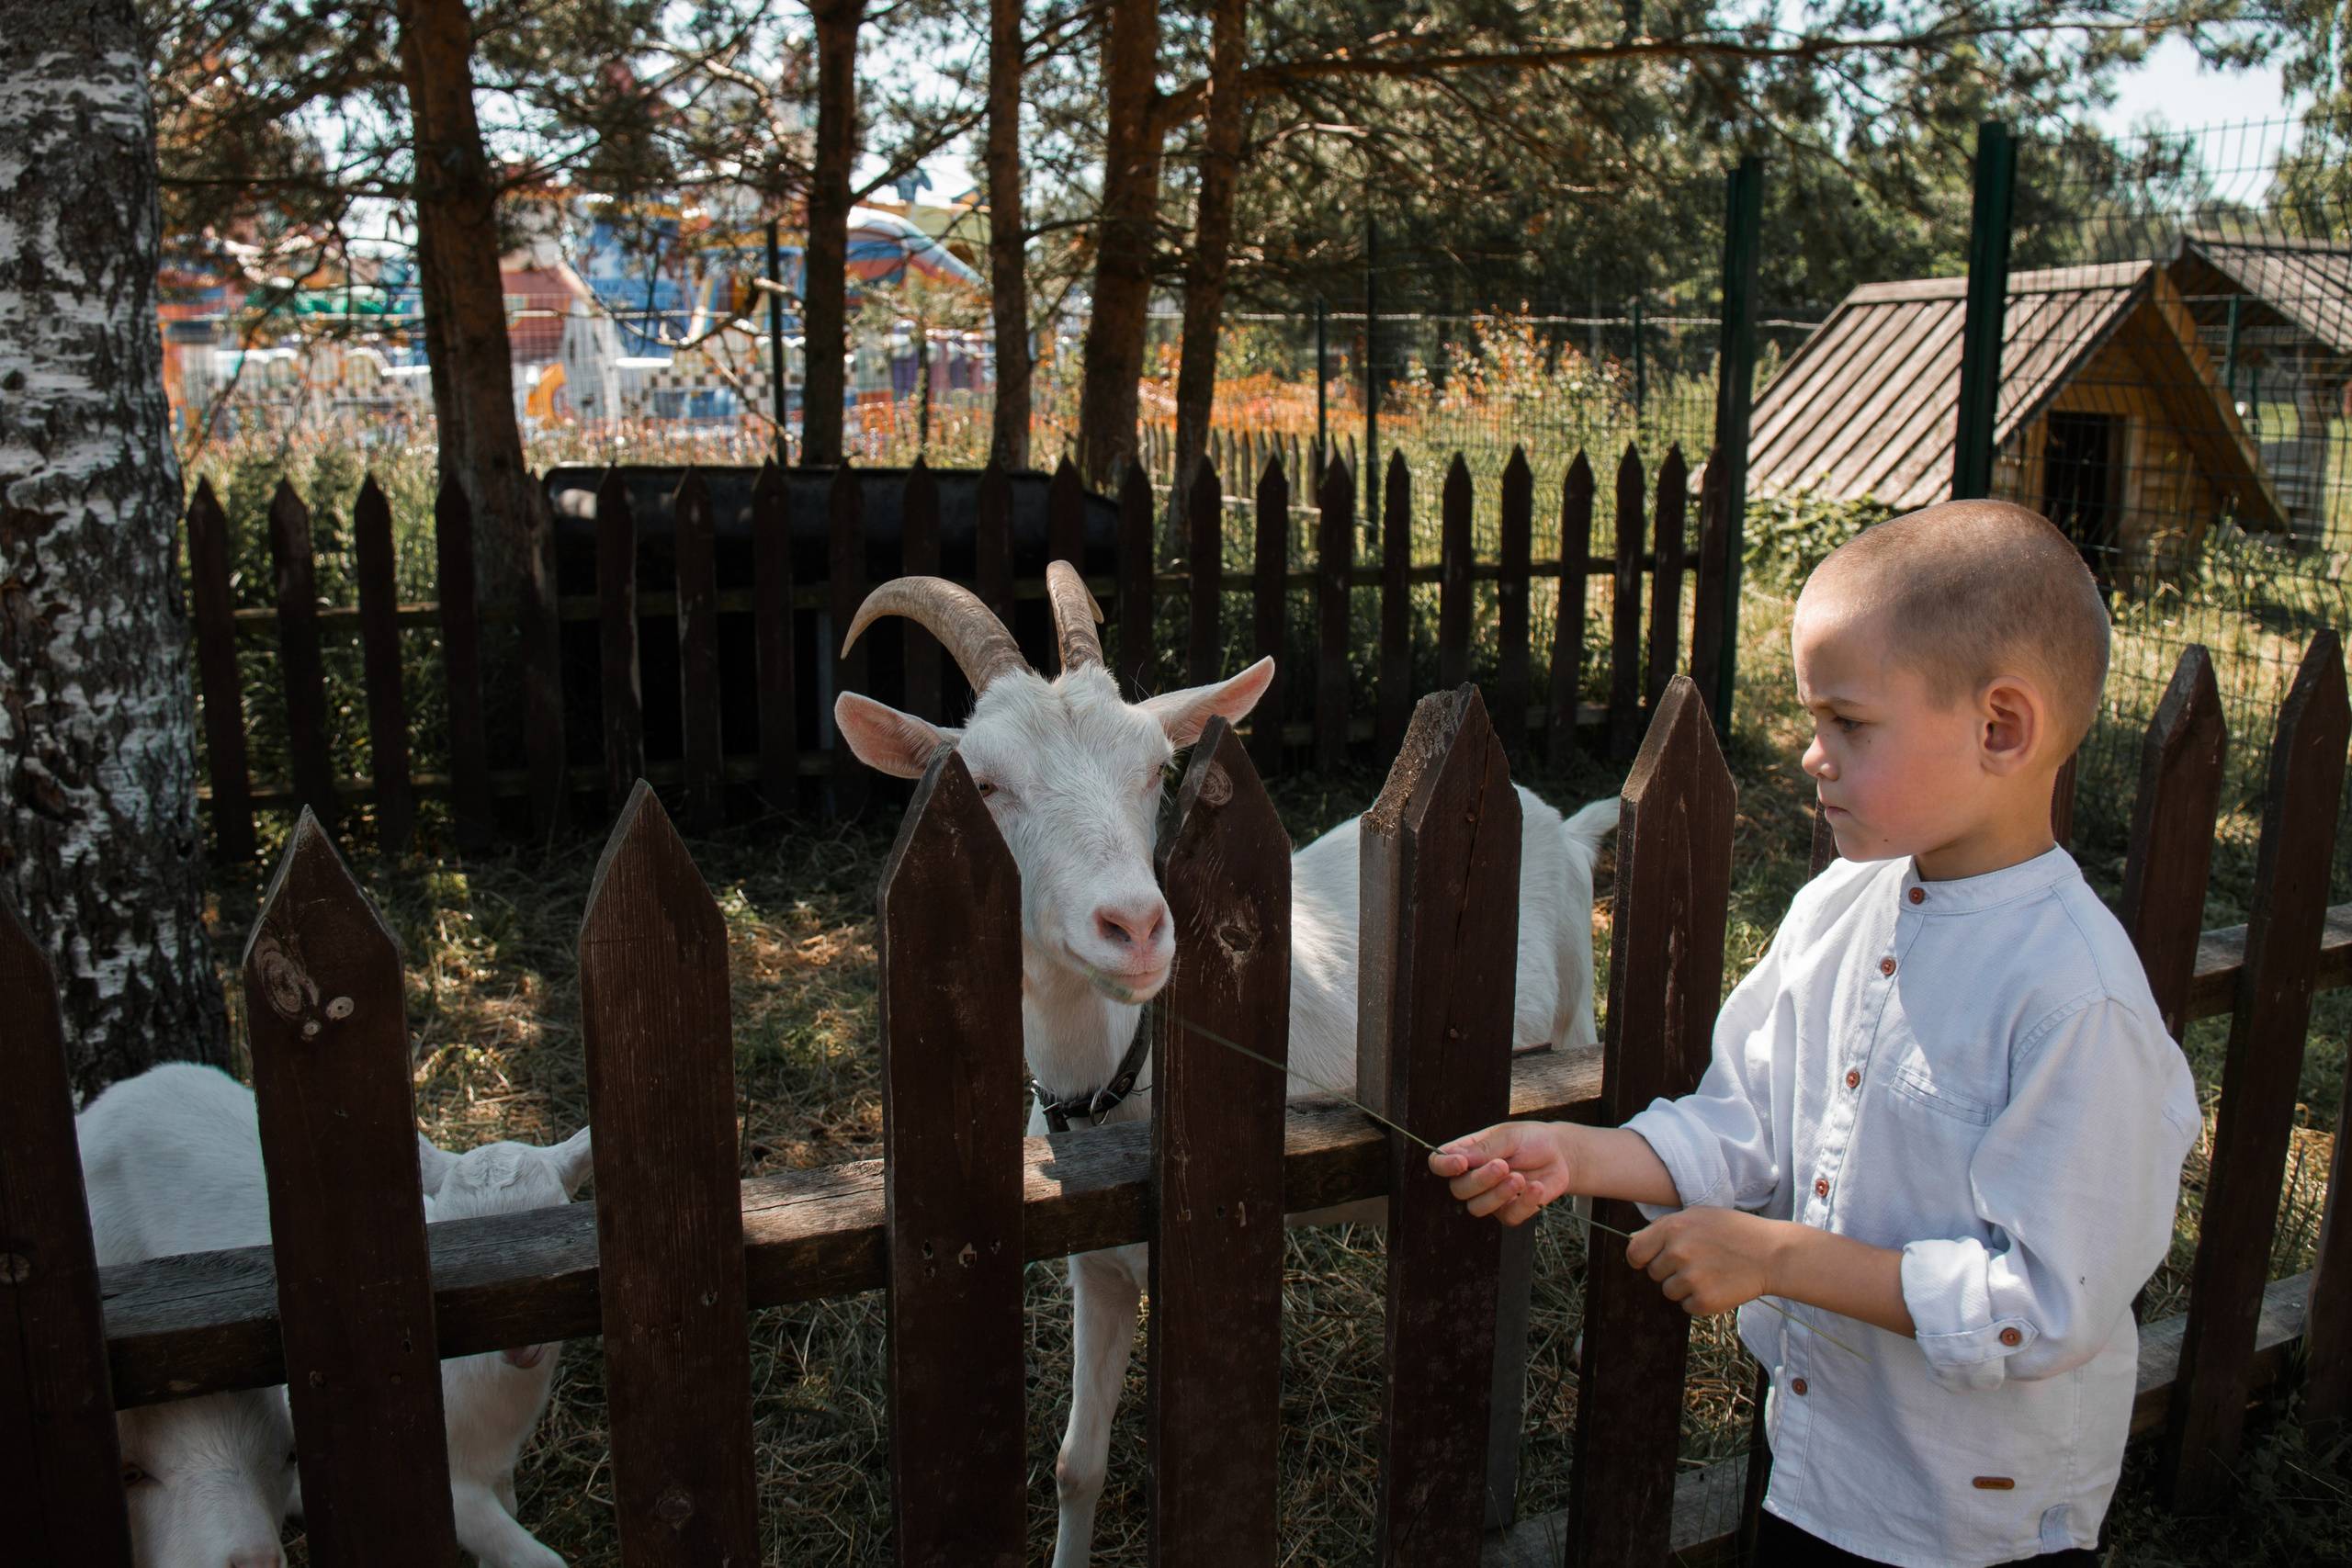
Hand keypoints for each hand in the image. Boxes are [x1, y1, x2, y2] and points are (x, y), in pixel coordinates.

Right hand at [1426, 1122, 1573, 1224]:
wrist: (1560, 1155)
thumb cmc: (1530, 1140)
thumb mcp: (1509, 1136)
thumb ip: (1485, 1148)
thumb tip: (1458, 1156)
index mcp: (1467, 1154)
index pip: (1439, 1164)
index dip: (1443, 1166)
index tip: (1461, 1163)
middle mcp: (1473, 1178)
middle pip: (1459, 1189)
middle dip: (1480, 1180)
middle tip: (1503, 1165)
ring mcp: (1491, 1197)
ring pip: (1477, 1208)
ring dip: (1498, 1194)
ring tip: (1520, 1178)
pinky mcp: (1510, 1211)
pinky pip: (1508, 1217)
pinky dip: (1524, 1203)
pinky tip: (1537, 1187)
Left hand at [1624, 1206, 1784, 1316]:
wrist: (1771, 1254)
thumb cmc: (1735, 1231)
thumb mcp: (1698, 1216)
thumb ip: (1666, 1228)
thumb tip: (1634, 1241)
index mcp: (1672, 1228)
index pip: (1635, 1252)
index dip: (1641, 1258)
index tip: (1649, 1261)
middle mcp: (1678, 1252)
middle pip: (1654, 1273)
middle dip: (1670, 1270)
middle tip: (1698, 1262)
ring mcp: (1691, 1278)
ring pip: (1669, 1291)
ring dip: (1685, 1287)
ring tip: (1710, 1272)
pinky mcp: (1704, 1300)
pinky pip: (1687, 1306)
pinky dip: (1700, 1301)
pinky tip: (1718, 1285)